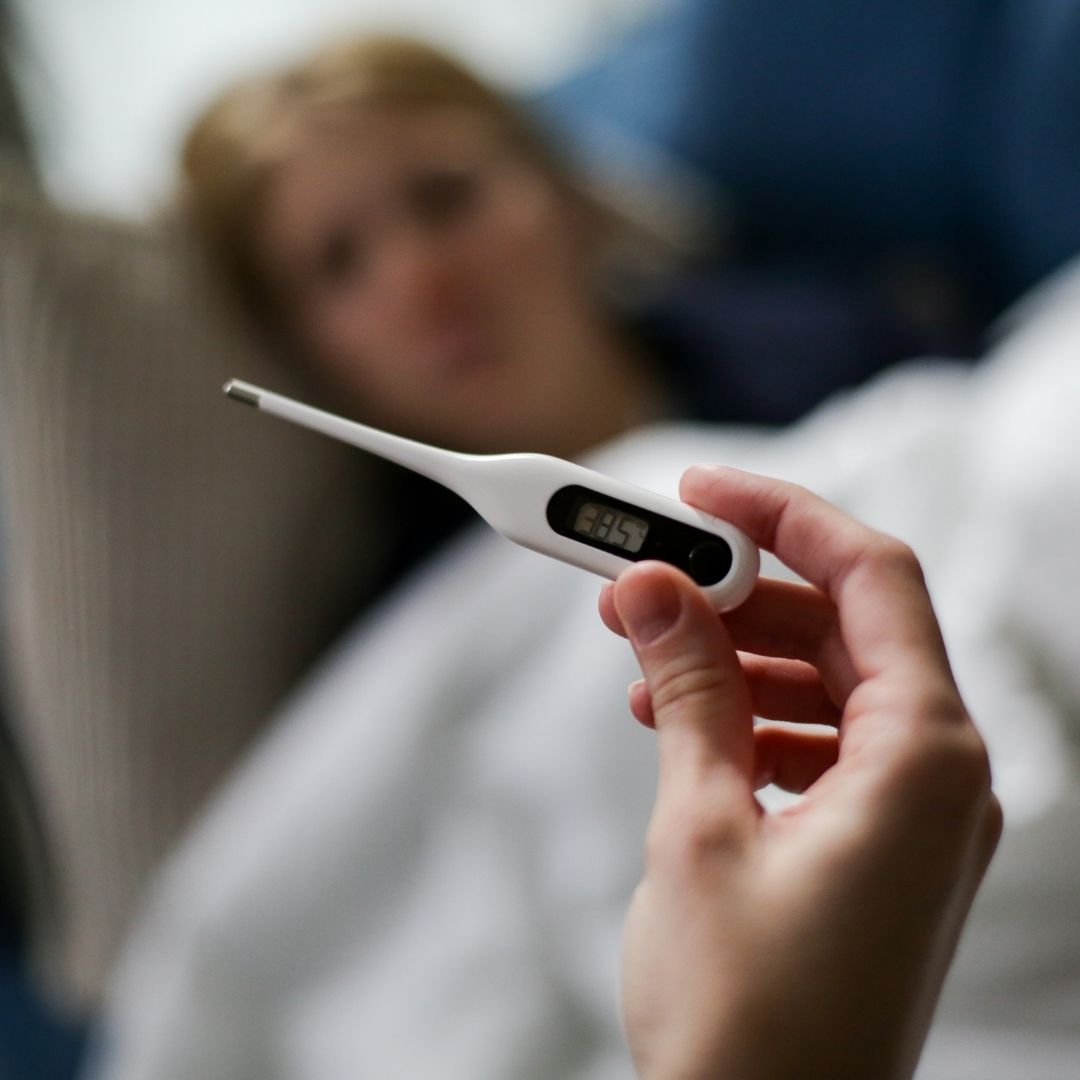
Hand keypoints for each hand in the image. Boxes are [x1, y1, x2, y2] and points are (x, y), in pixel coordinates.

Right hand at [599, 467, 1001, 1079]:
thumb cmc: (748, 1022)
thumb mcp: (698, 827)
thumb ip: (688, 691)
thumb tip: (651, 588)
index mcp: (923, 758)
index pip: (871, 575)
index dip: (783, 514)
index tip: (701, 488)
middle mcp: (938, 777)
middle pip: (843, 626)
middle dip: (738, 590)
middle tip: (642, 577)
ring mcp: (912, 816)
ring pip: (827, 683)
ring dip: (736, 654)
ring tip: (643, 657)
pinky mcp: (877, 847)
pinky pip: (821, 742)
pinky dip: (751, 716)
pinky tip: (681, 724)